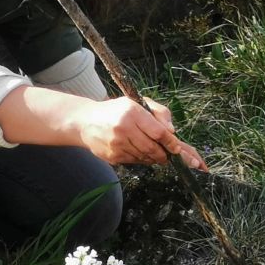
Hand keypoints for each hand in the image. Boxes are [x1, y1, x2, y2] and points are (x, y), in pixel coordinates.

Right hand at [74, 97, 205, 169]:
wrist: (86, 121)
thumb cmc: (117, 111)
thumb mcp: (137, 103)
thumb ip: (159, 113)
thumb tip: (173, 131)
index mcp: (132, 112)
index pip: (158, 132)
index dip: (171, 143)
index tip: (178, 149)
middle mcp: (123, 128)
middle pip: (153, 149)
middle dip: (165, 154)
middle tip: (170, 155)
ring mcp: (116, 144)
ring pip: (145, 157)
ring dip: (154, 158)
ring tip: (155, 153)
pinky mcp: (112, 157)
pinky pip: (135, 162)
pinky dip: (142, 159)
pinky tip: (138, 152)